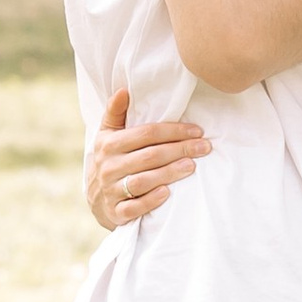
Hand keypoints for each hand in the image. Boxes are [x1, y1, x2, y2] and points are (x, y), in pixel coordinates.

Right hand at [85, 91, 211, 230]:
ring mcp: (111, 190)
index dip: (173, 131)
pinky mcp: (116, 212)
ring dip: (169, 173)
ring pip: (143, 180)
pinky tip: (168, 192)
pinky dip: (150, 200)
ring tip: (192, 166)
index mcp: (109, 144)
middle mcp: (109, 166)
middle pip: (149, 156)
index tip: (197, 131)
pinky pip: (133, 207)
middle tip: (204, 147)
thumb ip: (115, 113)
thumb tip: (124, 90)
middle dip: (179, 150)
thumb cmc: (111, 160)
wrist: (96, 198)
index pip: (145, 134)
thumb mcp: (108, 135)